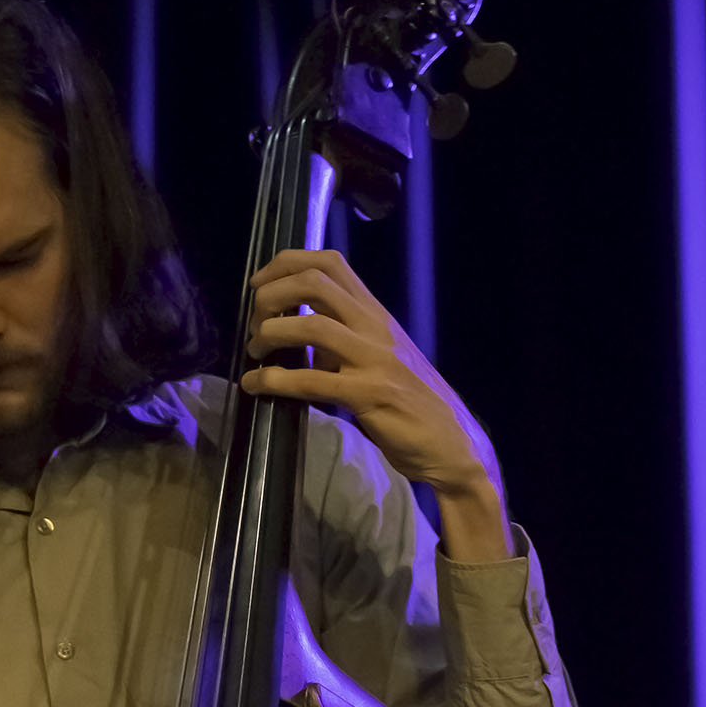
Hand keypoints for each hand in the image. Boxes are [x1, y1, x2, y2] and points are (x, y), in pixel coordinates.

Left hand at [239, 249, 511, 561]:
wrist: (452, 443)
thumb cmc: (409, 402)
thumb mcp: (375, 357)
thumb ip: (340, 340)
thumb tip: (292, 333)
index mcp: (374, 313)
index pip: (330, 262)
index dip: (286, 263)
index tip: (258, 283)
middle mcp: (375, 327)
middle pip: (314, 282)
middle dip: (271, 293)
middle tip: (253, 321)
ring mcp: (374, 359)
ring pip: (312, 324)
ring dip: (270, 333)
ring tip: (254, 352)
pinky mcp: (369, 395)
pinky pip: (312, 381)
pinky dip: (275, 380)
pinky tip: (255, 385)